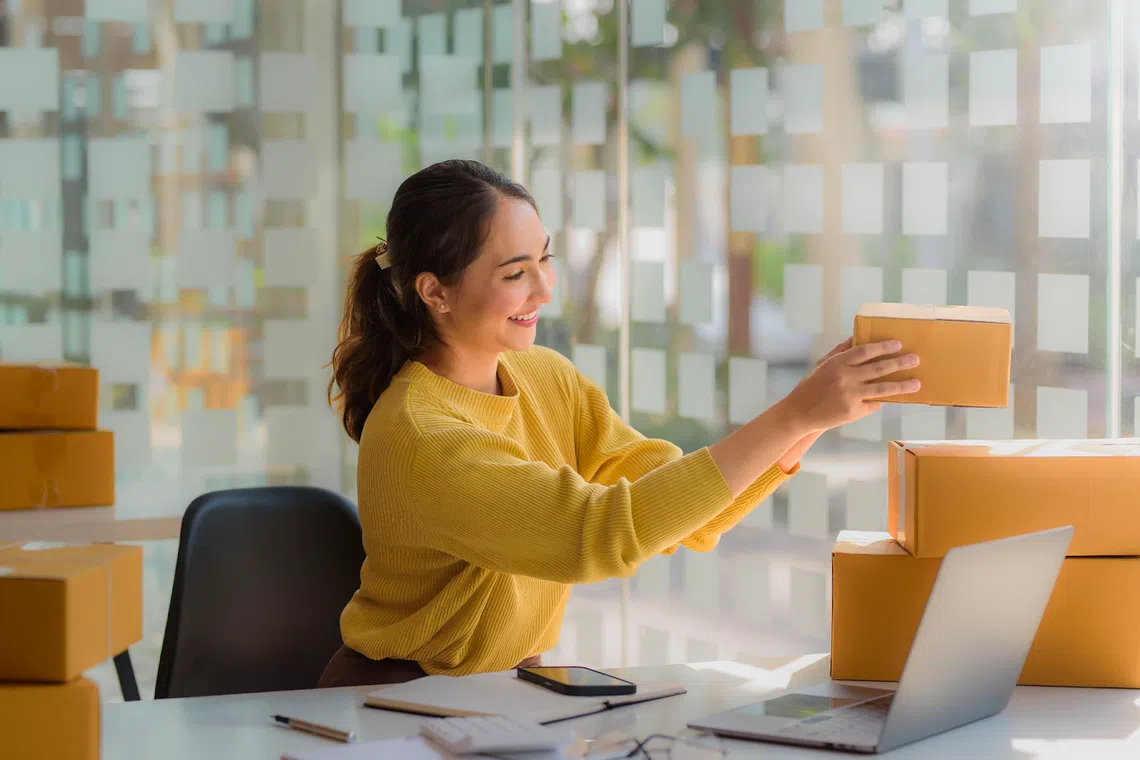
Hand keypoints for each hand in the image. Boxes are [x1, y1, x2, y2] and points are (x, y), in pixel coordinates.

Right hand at [779, 339, 919, 432]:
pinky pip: (873, 404)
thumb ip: (840, 351)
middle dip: (899, 363)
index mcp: (837, 363)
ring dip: (901, 385)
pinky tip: (896, 397)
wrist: (799, 413)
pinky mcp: (852, 412)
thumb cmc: (811, 386)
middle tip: (915, 359)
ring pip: (882, 389)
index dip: (883, 347)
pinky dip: (884, 400)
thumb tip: (857, 336)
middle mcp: (845, 378)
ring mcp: (850, 396)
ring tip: (916, 383)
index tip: (898, 344)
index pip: (865, 351)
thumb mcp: (822, 364)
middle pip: (878, 368)